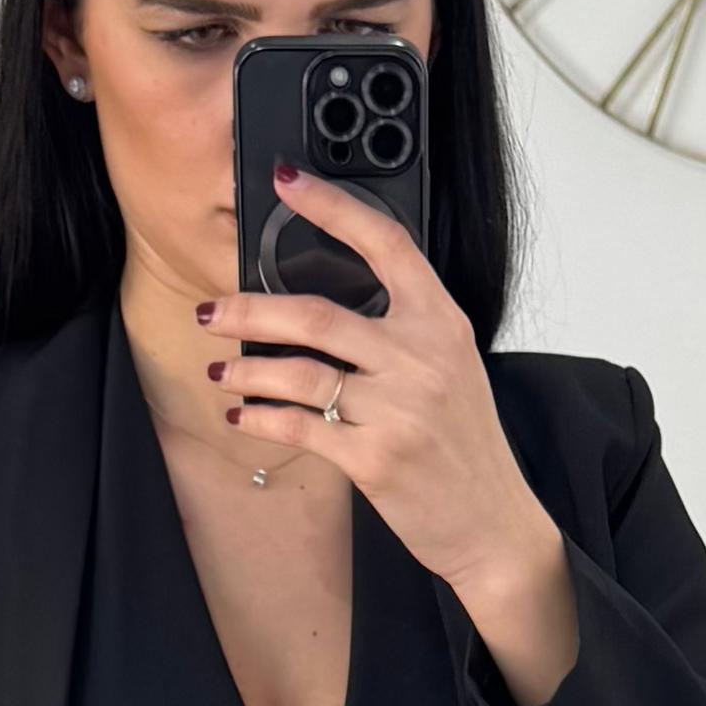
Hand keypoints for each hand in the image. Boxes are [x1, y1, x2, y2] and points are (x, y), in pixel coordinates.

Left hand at [195, 175, 567, 621]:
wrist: (494, 523)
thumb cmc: (465, 445)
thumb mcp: (454, 369)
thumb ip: (406, 330)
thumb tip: (329, 305)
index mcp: (442, 323)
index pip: (386, 244)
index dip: (333, 207)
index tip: (288, 182)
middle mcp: (422, 358)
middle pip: (317, 315)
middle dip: (249, 310)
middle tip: (211, 310)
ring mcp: (399, 409)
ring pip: (300, 374)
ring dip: (248, 368)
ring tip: (220, 367)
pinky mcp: (375, 458)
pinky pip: (301, 428)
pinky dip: (262, 418)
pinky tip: (241, 414)